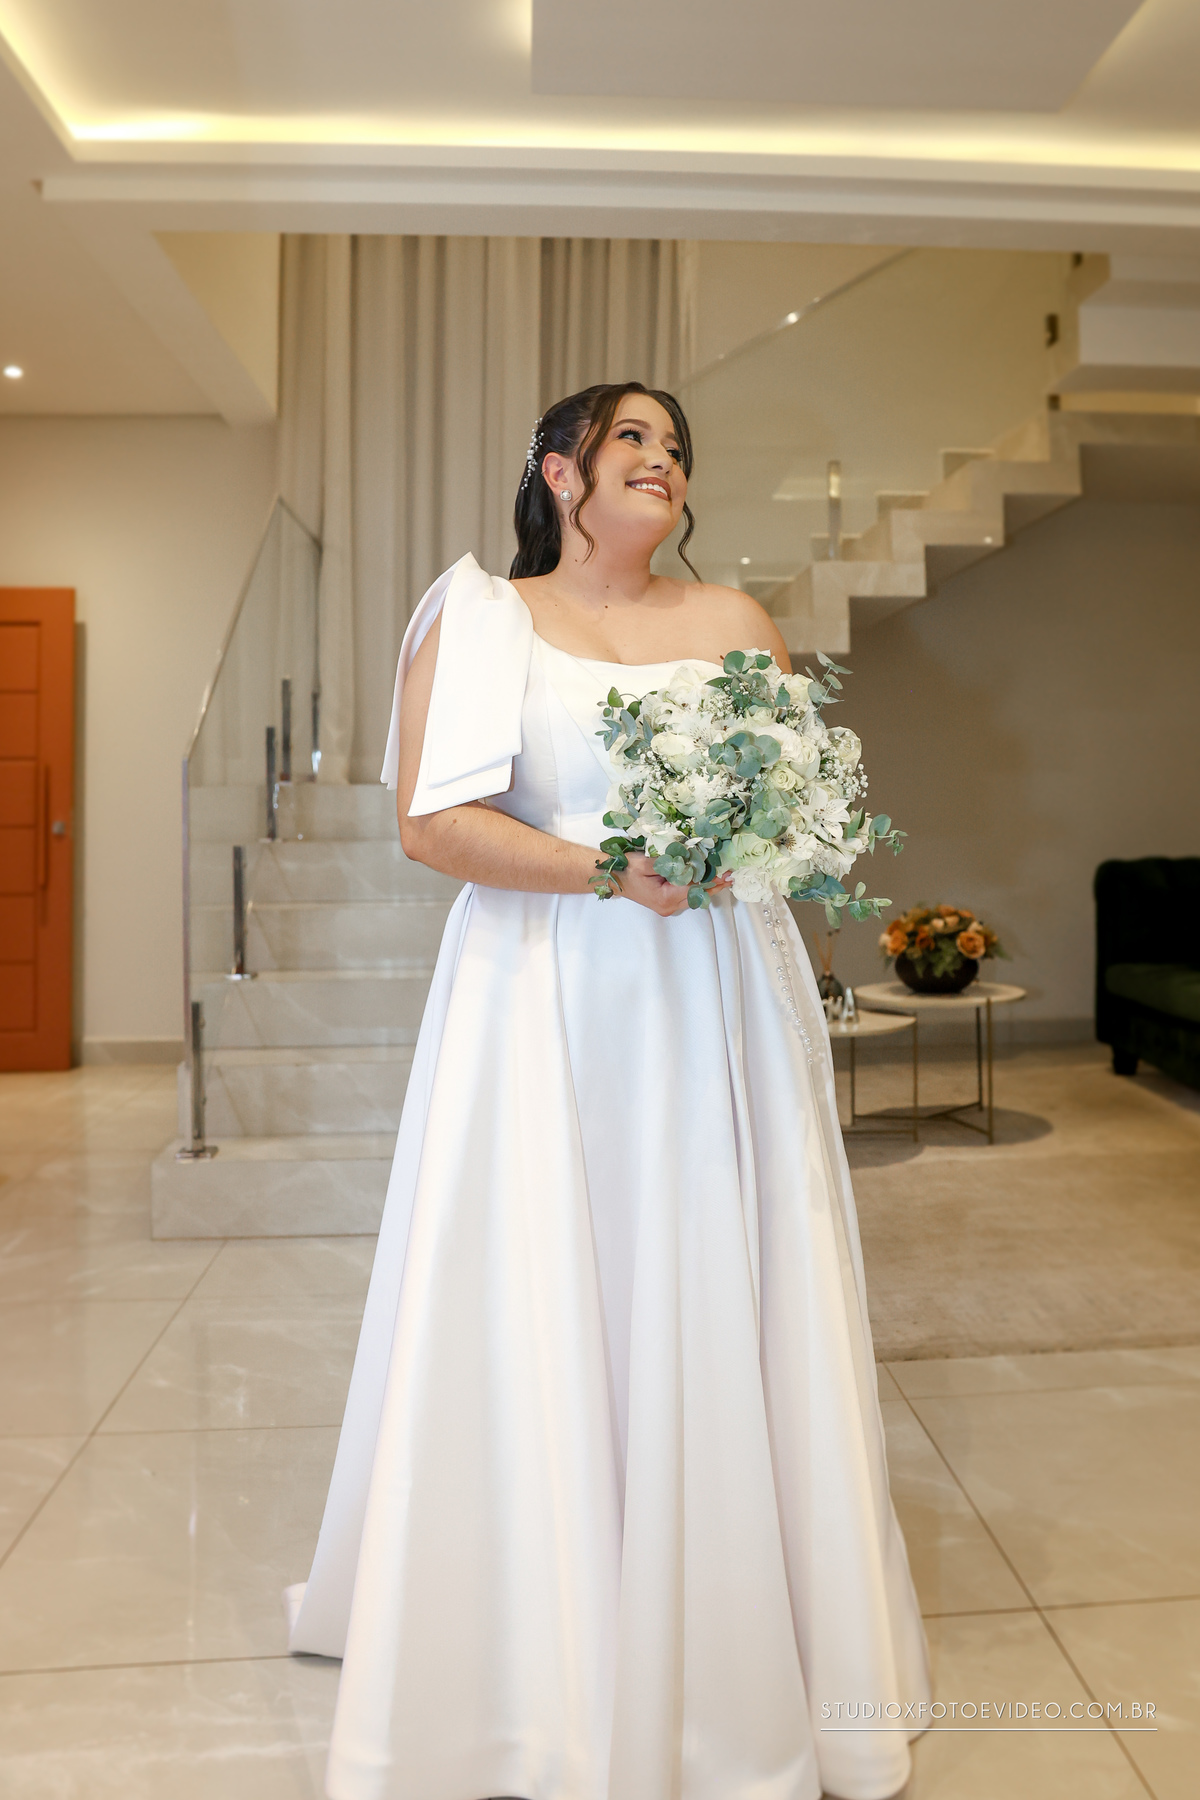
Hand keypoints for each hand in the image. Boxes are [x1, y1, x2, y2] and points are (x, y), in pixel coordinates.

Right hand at [614, 855, 732, 914]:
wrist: (615, 878)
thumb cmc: (627, 869)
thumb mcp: (645, 863)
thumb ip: (668, 863)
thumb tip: (689, 860)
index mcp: (665, 898)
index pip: (694, 888)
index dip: (711, 880)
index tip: (726, 874)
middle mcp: (669, 906)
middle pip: (697, 895)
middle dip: (714, 884)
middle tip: (731, 875)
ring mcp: (669, 907)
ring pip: (694, 896)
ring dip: (708, 886)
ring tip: (724, 875)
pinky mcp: (668, 903)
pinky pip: (687, 895)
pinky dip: (698, 886)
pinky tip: (707, 878)